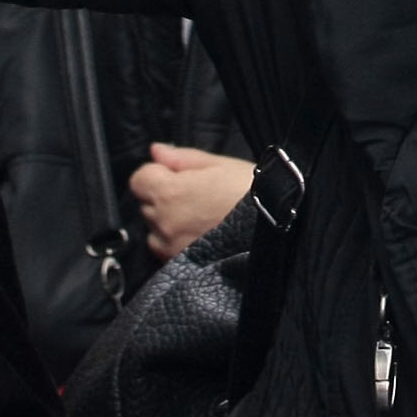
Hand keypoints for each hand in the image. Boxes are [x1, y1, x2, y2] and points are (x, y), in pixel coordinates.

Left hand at [130, 143, 255, 261]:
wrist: (277, 228)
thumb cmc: (251, 192)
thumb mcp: (220, 165)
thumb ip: (182, 158)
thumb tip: (156, 150)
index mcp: (169, 192)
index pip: (139, 179)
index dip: (157, 172)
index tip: (179, 174)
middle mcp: (164, 222)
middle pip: (146, 204)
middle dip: (163, 196)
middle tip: (195, 193)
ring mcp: (171, 247)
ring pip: (153, 231)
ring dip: (167, 222)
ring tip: (199, 217)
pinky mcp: (180, 265)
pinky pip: (165, 251)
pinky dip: (175, 242)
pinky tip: (201, 235)